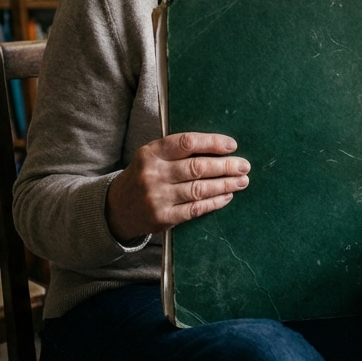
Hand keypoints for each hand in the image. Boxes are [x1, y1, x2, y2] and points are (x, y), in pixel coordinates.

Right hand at [105, 132, 250, 242]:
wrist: (117, 208)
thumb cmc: (143, 175)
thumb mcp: (152, 156)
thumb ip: (178, 151)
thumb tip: (218, 148)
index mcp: (151, 153)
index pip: (187, 142)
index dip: (212, 143)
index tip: (232, 145)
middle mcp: (153, 174)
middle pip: (197, 168)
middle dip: (225, 166)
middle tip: (244, 166)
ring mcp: (157, 198)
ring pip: (199, 189)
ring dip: (225, 184)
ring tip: (241, 181)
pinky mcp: (163, 218)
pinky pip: (195, 209)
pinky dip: (214, 202)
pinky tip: (227, 196)